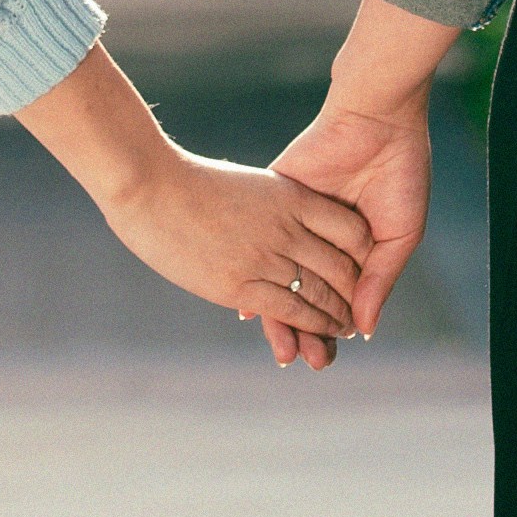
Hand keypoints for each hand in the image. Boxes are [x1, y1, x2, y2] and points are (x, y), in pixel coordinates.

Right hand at [95, 148, 375, 359]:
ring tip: (346, 328)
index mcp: (292, 196)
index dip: (364, 253)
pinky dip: (312, 325)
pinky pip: (292, 311)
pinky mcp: (240, 285)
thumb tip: (281, 216)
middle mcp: (287, 228)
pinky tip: (320, 334)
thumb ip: (272, 205)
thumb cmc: (189, 183)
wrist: (151, 187)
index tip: (365, 267)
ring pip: (321, 294)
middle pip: (341, 266)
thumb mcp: (248, 186)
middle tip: (361, 308)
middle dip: (355, 292)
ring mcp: (266, 258)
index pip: (350, 229)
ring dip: (338, 315)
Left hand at [270, 96, 429, 364]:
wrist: (377, 118)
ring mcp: (294, 221)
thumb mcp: (398, 234)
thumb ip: (378, 281)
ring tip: (282, 348)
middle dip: (306, 331)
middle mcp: (320, 239)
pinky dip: (255, 275)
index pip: (337, 298)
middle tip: (304, 362)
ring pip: (281, 278)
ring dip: (281, 315)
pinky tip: (249, 307)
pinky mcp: (275, 200)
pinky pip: (259, 245)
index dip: (332, 329)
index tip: (326, 356)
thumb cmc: (400, 171)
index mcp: (353, 247)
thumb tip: (362, 329)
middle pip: (306, 296)